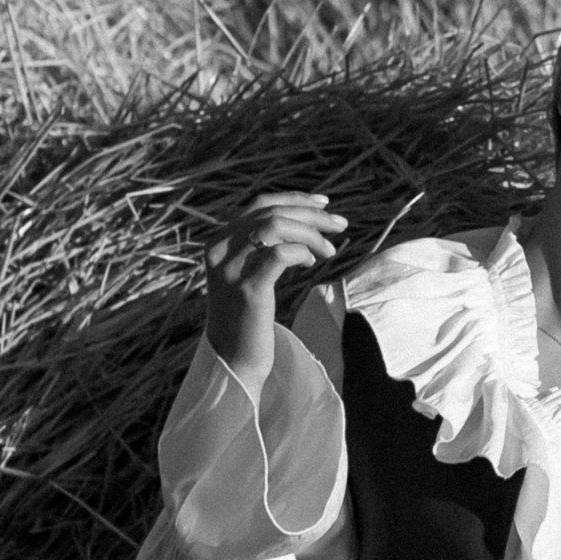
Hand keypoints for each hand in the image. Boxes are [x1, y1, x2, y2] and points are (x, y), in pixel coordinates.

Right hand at [203, 188, 345, 393]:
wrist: (233, 360)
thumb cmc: (247, 318)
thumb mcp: (248, 274)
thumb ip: (262, 248)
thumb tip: (302, 222)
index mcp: (219, 242)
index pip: (259, 205)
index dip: (295, 199)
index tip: (324, 204)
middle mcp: (220, 250)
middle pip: (271, 213)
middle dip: (312, 215)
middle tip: (341, 225)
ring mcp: (231, 269)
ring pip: (275, 227)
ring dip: (310, 232)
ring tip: (330, 250)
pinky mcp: (247, 289)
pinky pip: (279, 254)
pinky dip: (301, 252)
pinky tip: (312, 262)